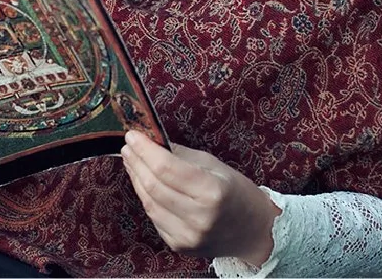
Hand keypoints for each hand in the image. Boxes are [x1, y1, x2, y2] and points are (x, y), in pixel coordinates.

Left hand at [120, 130, 280, 266]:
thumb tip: (152, 141)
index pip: (166, 168)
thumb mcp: (214, 165)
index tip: (133, 135)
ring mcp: (188, 235)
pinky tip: (144, 183)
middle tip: (128, 146)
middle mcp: (199, 217)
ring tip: (132, 161)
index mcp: (212, 192)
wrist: (253, 230)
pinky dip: (146, 198)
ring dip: (136, 179)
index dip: (145, 150)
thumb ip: (181, 155)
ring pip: (149, 203)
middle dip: (136, 162)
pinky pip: (155, 217)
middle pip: (154, 186)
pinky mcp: (180, 246)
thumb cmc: (236, 193)